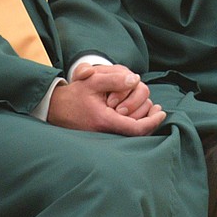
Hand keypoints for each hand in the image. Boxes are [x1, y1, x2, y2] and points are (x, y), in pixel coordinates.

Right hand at [48, 62, 165, 135]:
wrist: (54, 108)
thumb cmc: (74, 94)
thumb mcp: (92, 80)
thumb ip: (114, 79)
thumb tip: (136, 79)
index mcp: (105, 121)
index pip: (136, 128)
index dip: (152, 121)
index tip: (162, 112)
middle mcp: (105, 133)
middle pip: (136, 133)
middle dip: (149, 120)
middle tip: (158, 108)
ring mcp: (102, 138)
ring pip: (130, 134)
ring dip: (142, 122)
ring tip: (151, 109)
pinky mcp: (101, 137)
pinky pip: (122, 133)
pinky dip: (133, 124)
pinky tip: (137, 114)